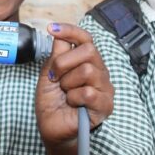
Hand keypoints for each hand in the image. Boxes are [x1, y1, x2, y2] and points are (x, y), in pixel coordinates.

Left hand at [35, 23, 113, 154]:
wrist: (51, 126)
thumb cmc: (52, 100)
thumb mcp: (49, 72)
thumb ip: (57, 53)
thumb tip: (58, 33)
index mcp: (85, 60)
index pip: (84, 38)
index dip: (70, 30)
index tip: (51, 28)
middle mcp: (98, 70)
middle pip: (88, 50)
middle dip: (64, 63)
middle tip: (56, 77)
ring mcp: (104, 87)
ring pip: (88, 70)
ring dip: (68, 83)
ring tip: (65, 93)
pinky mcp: (105, 104)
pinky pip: (88, 92)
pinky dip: (74, 98)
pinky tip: (72, 104)